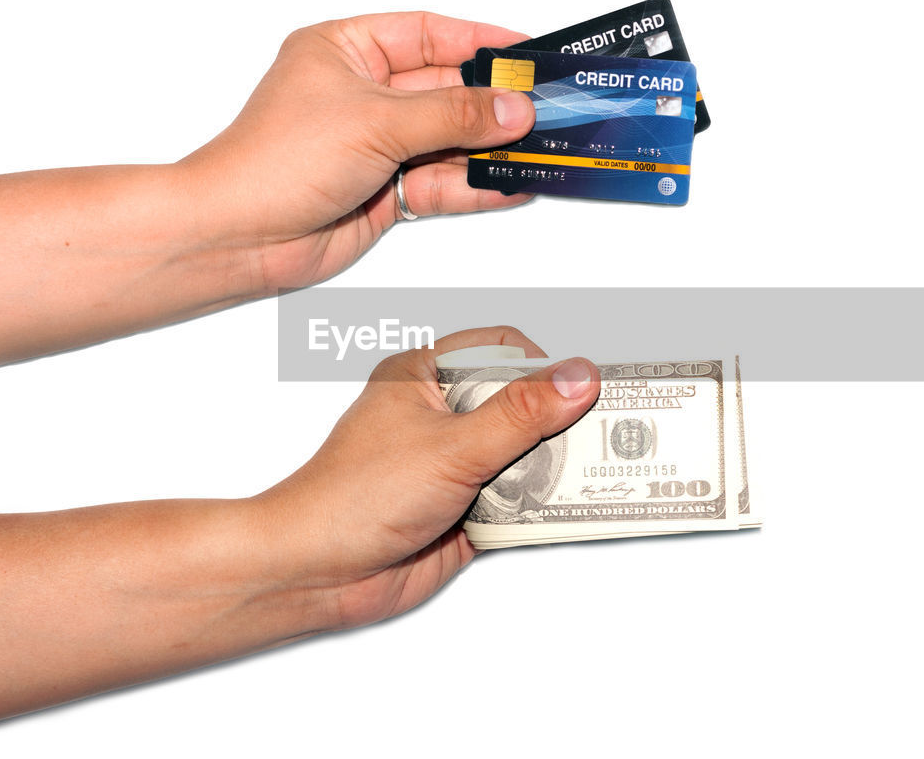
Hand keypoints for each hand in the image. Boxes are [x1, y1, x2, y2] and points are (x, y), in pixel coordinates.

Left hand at [181, 12, 537, 289]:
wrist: (241, 235)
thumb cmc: (276, 160)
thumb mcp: (377, 121)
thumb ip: (451, 115)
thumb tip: (509, 107)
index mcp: (345, 51)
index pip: (425, 35)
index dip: (477, 42)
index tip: (523, 51)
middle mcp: (360, 95)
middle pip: (443, 92)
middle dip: (491, 104)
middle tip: (541, 107)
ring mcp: (373, 145)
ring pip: (446, 141)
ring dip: (487, 148)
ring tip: (535, 149)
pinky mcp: (382, 191)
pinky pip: (439, 183)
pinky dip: (472, 185)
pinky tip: (506, 183)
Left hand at [260, 326, 599, 627]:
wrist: (316, 574)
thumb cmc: (354, 497)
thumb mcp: (450, 446)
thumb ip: (519, 414)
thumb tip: (576, 377)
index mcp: (423, 376)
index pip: (499, 350)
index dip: (544, 366)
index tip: (586, 389)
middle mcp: (439, 416)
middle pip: (518, 404)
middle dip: (558, 421)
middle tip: (607, 432)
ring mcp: (451, 465)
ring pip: (521, 454)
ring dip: (552, 467)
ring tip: (600, 472)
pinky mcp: (461, 511)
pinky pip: (516, 501)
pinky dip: (541, 508)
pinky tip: (569, 509)